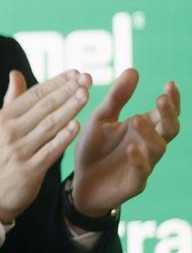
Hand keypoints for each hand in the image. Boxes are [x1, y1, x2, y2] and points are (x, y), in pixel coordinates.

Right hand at [0, 69, 90, 222]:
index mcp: (4, 118)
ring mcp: (19, 150)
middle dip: (67, 91)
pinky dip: (63, 138)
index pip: (34, 95)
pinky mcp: (29, 169)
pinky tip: (76, 126)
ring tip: (86, 95)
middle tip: (87, 79)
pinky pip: (49, 151)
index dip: (56, 82)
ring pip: (49, 126)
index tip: (76, 72)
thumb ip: (11, 101)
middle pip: (44, 107)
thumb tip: (15, 74)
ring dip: (69, 109)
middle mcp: (10, 131)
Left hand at [72, 69, 180, 216]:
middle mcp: (148, 144)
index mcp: (143, 127)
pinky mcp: (134, 182)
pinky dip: (139, 159)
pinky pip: (142, 172)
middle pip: (169, 128)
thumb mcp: (101, 119)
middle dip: (168, 114)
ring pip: (158, 148)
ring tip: (137, 119)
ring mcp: (144, 164)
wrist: (80, 182)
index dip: (171, 100)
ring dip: (150, 133)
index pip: (164, 112)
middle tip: (161, 99)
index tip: (170, 84)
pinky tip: (131, 147)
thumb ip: (117, 97)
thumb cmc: (94, 148)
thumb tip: (133, 69)